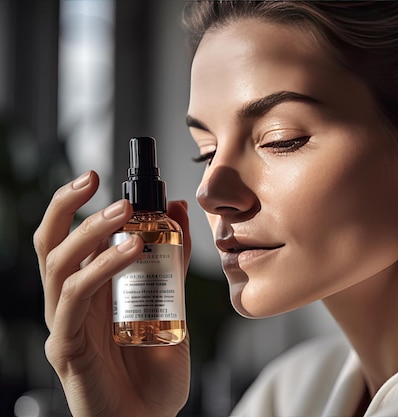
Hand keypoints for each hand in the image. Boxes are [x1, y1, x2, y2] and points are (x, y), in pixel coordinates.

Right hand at [34, 171, 191, 416]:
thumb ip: (171, 260)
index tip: (108, 176)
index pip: (72, 237)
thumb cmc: (155, 369)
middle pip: (50, 242)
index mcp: (91, 289)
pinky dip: (101, 268)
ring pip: (59, 264)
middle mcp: (72, 301)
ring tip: (124, 213)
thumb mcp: (172, 303)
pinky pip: (76, 298)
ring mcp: (65, 323)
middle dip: (66, 204)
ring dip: (90, 232)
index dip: (80, 204)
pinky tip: (130, 251)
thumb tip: (176, 210)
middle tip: (95, 178)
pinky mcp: (67, 346)